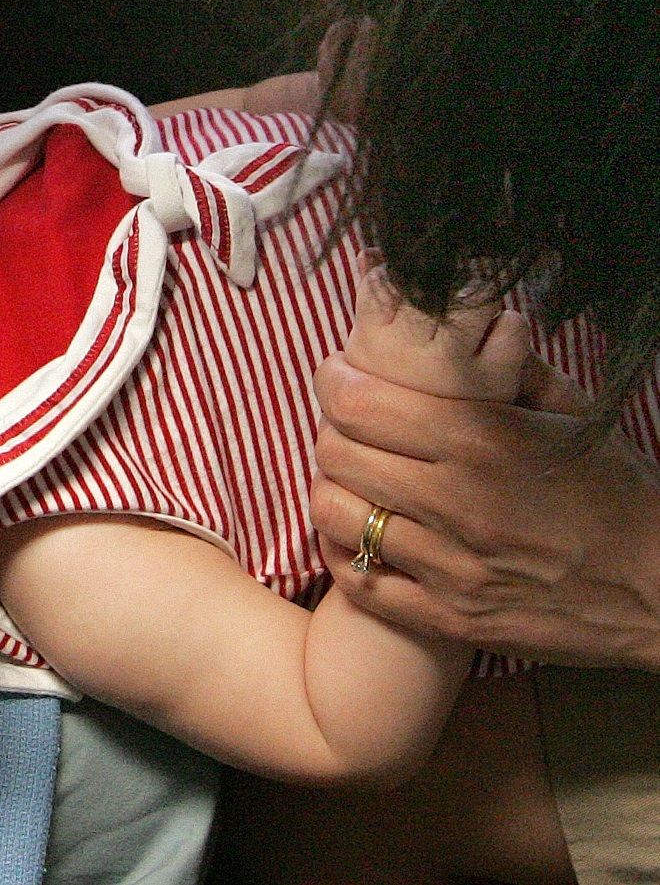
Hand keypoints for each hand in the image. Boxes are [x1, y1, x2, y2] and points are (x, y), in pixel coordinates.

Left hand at [312, 346, 659, 665]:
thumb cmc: (617, 495)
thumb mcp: (569, 414)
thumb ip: (508, 368)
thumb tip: (468, 329)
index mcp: (482, 440)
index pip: (357, 402)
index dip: (334, 383)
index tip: (338, 377)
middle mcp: (458, 502)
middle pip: (337, 454)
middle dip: (331, 434)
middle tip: (345, 430)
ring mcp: (452, 567)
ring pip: (337, 516)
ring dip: (333, 492)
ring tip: (351, 483)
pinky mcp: (452, 620)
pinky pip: (360, 582)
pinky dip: (344, 555)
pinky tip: (361, 537)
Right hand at [342, 264, 529, 402]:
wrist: (446, 466)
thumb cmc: (406, 397)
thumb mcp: (374, 352)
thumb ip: (372, 299)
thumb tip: (369, 252)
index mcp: (367, 343)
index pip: (384, 278)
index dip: (404, 282)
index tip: (412, 300)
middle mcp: (402, 355)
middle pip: (429, 283)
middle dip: (442, 289)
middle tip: (449, 317)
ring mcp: (448, 372)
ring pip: (474, 297)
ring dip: (480, 306)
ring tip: (476, 333)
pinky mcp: (493, 386)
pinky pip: (510, 326)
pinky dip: (511, 331)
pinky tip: (500, 353)